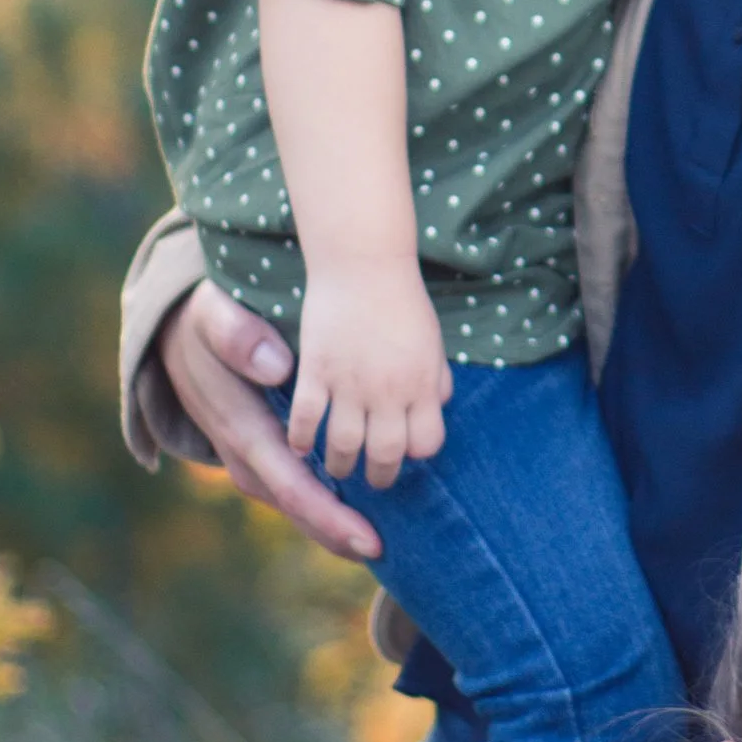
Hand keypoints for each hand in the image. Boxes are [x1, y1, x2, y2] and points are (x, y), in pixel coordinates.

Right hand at [159, 281, 379, 562]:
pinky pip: (296, 485)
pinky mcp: (260, 454)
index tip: (370, 538)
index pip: (293, 486)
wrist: (174, 336)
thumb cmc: (205, 325)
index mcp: (243, 431)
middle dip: (340, 533)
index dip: (332, 517)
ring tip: (379, 539)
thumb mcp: (213, 316)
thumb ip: (238, 336)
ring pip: (298, 502)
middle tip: (386, 552)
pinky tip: (359, 505)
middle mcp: (247, 457)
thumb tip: (276, 368)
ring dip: (335, 522)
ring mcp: (252, 460)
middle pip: (300, 507)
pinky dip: (325, 501)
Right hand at [290, 253, 451, 483]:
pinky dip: (302, 438)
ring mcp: (351, 383)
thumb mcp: (431, 339)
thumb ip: (436, 376)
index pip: (426, 443)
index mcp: (422, 384)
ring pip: (344, 445)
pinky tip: (301, 446)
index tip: (405, 451)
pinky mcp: (317, 371)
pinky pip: (307, 418)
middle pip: (386, 454)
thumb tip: (441, 404)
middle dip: (380, 475)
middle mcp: (389, 390)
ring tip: (337, 468)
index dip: (416, 452)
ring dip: (340, 465)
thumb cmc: (401, 299)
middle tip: (371, 478)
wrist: (364, 262)